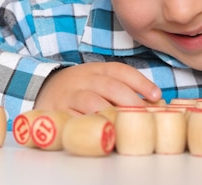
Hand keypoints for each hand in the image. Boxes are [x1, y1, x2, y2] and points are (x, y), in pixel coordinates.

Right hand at [34, 62, 161, 114]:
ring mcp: (71, 94)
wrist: (45, 86)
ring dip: (112, 115)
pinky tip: (103, 131)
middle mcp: (84, 78)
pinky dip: (91, 125)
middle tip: (145, 115)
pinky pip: (76, 119)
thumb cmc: (81, 86)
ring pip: (93, 102)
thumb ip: (122, 86)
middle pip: (111, 86)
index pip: (122, 71)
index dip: (141, 82)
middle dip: (131, 101)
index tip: (157, 95)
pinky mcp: (59, 111)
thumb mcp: (99, 78)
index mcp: (98, 69)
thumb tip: (154, 102)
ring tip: (126, 125)